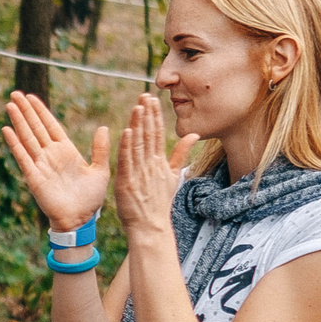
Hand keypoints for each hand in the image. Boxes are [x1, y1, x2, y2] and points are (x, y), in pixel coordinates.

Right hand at [0, 92, 111, 232]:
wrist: (80, 219)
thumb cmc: (91, 199)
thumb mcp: (100, 170)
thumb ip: (100, 149)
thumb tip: (104, 127)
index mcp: (66, 151)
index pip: (50, 125)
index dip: (41, 111)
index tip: (31, 97)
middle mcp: (51, 155)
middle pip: (35, 127)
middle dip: (26, 110)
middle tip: (15, 93)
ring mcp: (41, 164)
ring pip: (27, 138)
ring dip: (18, 121)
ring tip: (9, 105)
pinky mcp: (34, 176)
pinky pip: (22, 156)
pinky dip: (14, 143)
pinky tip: (7, 130)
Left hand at [112, 94, 196, 239]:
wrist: (151, 226)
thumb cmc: (159, 202)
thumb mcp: (173, 176)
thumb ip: (181, 154)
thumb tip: (193, 135)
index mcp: (160, 162)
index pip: (157, 133)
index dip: (155, 115)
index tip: (152, 98)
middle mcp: (151, 165)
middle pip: (149, 135)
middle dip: (147, 114)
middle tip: (145, 95)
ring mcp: (140, 173)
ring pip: (138, 144)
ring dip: (138, 125)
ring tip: (137, 107)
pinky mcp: (127, 182)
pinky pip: (127, 161)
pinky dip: (127, 146)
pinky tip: (127, 131)